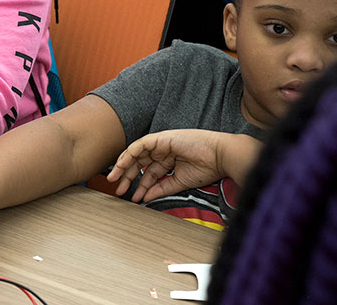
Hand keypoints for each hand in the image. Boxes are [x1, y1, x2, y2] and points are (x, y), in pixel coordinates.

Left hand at [107, 129, 256, 202]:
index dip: (139, 184)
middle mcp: (162, 151)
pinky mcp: (160, 138)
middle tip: (118, 190)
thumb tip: (146, 197)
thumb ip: (162, 188)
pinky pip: (140, 145)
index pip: (149, 173)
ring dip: (124, 167)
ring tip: (115, 180)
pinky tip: (122, 166)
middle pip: (140, 164)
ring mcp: (161, 144)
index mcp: (169, 161)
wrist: (220, 157)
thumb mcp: (180, 182)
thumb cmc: (208, 168)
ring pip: (136, 154)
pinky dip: (130, 155)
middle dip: (128, 177)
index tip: (132, 197)